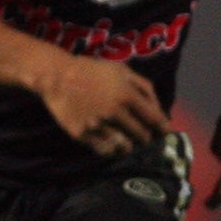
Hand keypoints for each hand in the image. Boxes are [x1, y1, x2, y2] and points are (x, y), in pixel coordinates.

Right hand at [34, 54, 166, 154]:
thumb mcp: (122, 70)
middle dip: (146, 137)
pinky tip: (112, 145)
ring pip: (124, 146)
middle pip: (141, 135)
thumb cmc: (92, 71)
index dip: (163, 128)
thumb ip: (144, 87)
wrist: (56, 76)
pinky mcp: (82, 134)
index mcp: (127, 95)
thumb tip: (159, 109)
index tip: (164, 132)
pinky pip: (104, 150)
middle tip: (144, 137)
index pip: (154, 119)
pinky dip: (112, 151)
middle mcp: (114, 112)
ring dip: (129, 145)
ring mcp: (97, 125)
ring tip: (128, 142)